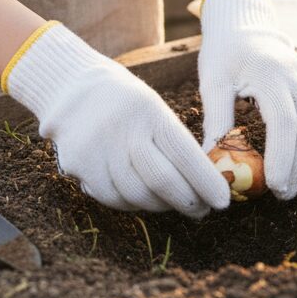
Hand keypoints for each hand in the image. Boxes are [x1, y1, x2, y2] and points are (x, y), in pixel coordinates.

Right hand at [3, 22, 229, 217]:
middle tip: (202, 210)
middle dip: (188, 201)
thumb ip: (174, 141)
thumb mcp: (153, 106)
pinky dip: (133, 203)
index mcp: (148, 110)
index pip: (184, 153)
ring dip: (161, 205)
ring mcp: (98, 150)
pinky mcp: (80, 166)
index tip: (223, 201)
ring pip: (138, 196)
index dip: (206, 181)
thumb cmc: (127, 102)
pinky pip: (114, 199)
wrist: (73, 88)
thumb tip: (205, 182)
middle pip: (162, 181)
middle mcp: (123, 130)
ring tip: (172, 202)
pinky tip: (142, 197)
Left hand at [198, 0, 296, 199]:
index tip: (271, 185)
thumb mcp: (213, 82)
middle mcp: (296, 74)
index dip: (282, 156)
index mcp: (269, 72)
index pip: (284, 120)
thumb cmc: (224, 54)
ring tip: (289, 184)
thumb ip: (216, 119)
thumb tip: (212, 162)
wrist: (243, 25)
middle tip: (282, 194)